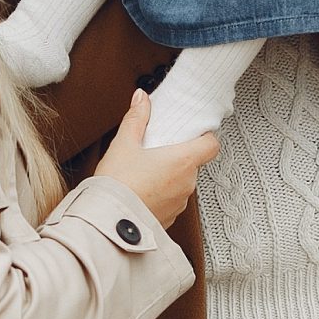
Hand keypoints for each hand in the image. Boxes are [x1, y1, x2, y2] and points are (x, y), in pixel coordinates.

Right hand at [89, 89, 217, 226]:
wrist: (107, 220)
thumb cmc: (117, 184)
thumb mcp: (124, 144)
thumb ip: (137, 118)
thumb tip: (142, 98)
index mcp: (183, 162)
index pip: (211, 146)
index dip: (205, 137)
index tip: (192, 133)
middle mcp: (187, 184)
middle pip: (193, 163)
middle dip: (178, 156)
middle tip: (158, 151)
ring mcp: (179, 204)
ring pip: (182, 183)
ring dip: (169, 177)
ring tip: (145, 172)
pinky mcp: (169, 219)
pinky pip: (170, 201)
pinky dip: (161, 194)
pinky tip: (142, 190)